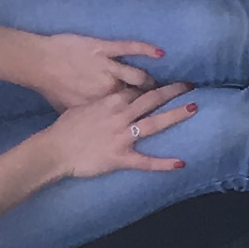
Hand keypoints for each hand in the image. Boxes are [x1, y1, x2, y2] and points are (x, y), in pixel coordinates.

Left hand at [17, 30, 165, 108]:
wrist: (38, 65)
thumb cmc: (51, 89)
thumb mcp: (71, 110)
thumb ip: (90, 114)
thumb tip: (99, 121)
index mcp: (102, 108)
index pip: (132, 113)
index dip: (149, 116)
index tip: (163, 117)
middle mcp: (109, 91)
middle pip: (144, 99)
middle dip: (167, 102)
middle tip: (186, 100)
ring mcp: (107, 69)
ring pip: (139, 77)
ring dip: (155, 81)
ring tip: (171, 83)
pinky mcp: (103, 49)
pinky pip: (128, 49)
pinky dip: (145, 50)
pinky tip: (160, 54)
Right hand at [41, 81, 198, 180]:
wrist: (55, 148)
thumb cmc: (64, 128)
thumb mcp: (83, 107)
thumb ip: (101, 103)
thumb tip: (109, 101)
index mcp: (111, 101)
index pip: (137, 90)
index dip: (153, 86)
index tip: (166, 83)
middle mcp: (121, 115)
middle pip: (152, 99)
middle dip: (172, 91)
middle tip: (190, 86)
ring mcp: (123, 136)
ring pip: (155, 123)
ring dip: (175, 114)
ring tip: (194, 107)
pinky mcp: (122, 157)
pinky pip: (146, 161)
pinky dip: (163, 163)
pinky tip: (181, 163)